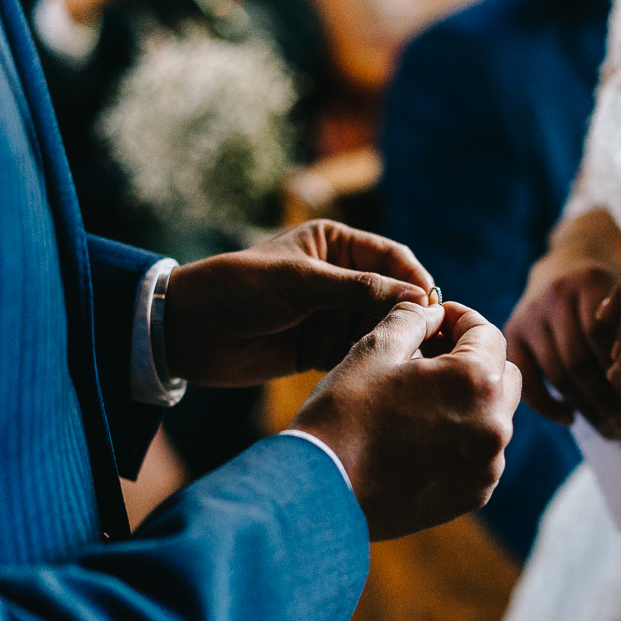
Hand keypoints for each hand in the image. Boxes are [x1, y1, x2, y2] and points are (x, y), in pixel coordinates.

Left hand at [166, 220, 434, 386]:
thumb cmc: (237, 289)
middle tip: (431, 343)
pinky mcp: (321, 348)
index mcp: (336, 245)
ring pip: (378, 329)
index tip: (434, 307)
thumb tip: (418, 299)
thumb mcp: (300, 282)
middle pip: (392, 297)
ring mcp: (331, 314)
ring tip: (405, 362)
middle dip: (409, 318)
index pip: (393, 258)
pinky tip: (377, 375)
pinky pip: (357, 354)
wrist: (186, 332)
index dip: (415, 282)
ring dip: (390, 343)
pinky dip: (367, 363)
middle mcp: (340, 278)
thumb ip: (358, 289)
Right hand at [295, 301, 520, 539]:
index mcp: (476, 382)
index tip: (435, 320)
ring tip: (420, 398)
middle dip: (473, 359)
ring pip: (492, 417)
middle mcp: (494, 426)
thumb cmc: (343, 415)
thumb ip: (413, 319)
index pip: (487, 333)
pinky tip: (419, 435)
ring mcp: (487, 466)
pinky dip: (461, 437)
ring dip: (468, 400)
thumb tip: (432, 313)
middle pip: (502, 375)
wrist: (321, 492)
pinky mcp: (472, 495)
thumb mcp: (374, 349)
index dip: (459, 318)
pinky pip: (480, 453)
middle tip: (431, 355)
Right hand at [505, 257, 620, 439]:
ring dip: (584, 408)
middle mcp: (554, 296)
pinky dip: (547, 405)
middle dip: (604, 399)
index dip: (618, 366)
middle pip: (578, 359)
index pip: (600, 335)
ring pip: (558, 373)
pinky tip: (571, 419)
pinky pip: (526, 378)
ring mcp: (530, 315)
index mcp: (587, 281)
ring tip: (608, 430)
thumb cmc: (609, 289)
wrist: (564, 264)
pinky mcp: (511, 333)